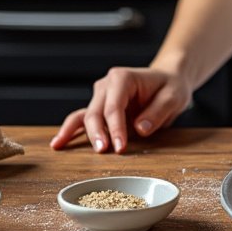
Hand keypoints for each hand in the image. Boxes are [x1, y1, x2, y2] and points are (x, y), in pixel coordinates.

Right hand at [49, 67, 192, 153]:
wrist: (167, 80)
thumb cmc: (170, 87)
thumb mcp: (173, 97)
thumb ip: (158, 112)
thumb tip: (140, 129)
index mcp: (122, 78)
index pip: (114, 106)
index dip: (116, 128)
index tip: (121, 147)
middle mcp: (106, 85)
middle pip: (95, 112)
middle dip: (97, 133)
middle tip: (102, 152)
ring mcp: (100, 97)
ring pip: (84, 116)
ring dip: (76, 133)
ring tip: (62, 148)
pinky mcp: (99, 109)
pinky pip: (81, 120)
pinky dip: (70, 131)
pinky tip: (58, 143)